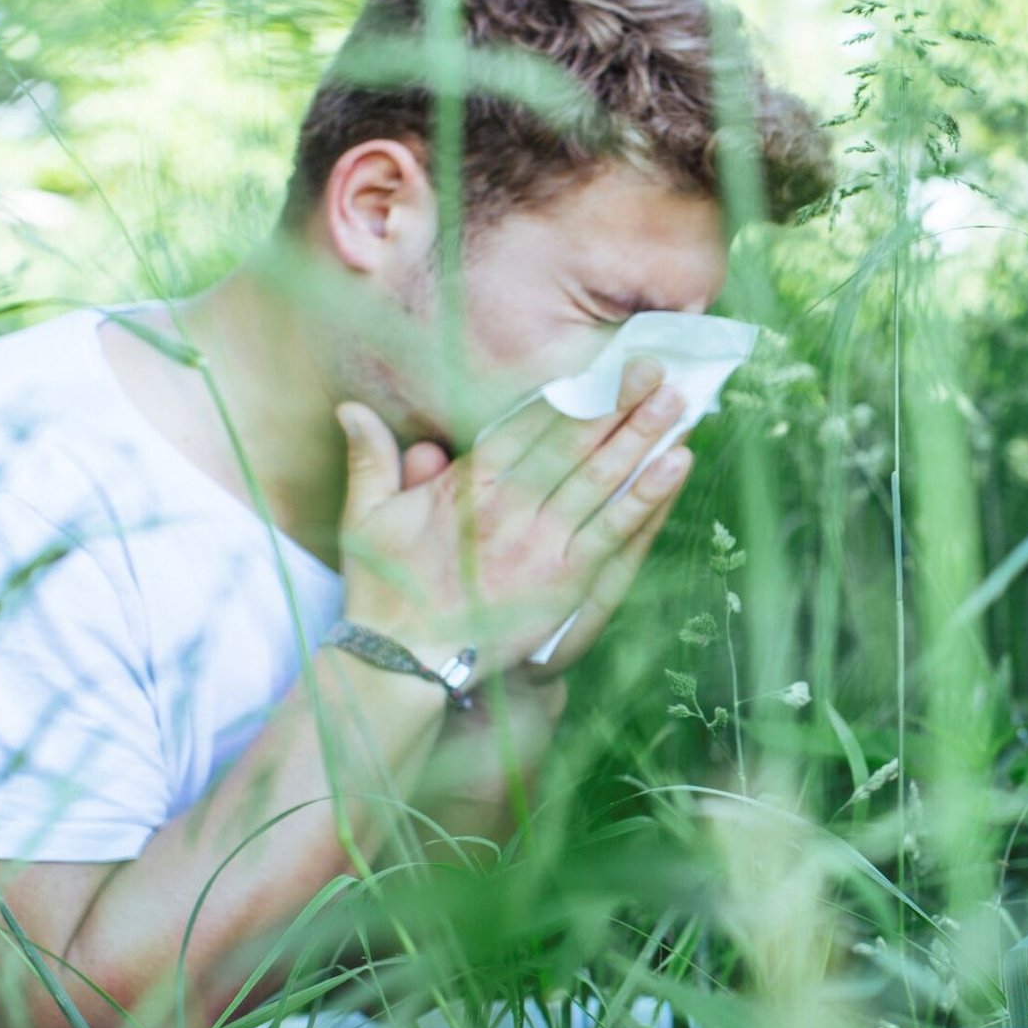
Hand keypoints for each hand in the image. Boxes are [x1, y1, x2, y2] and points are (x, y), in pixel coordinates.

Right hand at [333, 358, 694, 680]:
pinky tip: (677, 465)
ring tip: (677, 404)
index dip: (573, 392)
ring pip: (602, 478)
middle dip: (618, 402)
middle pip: (575, 442)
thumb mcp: (366, 517)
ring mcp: (543, 543)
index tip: (607, 365)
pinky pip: (616, 529)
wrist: (401, 662)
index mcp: (469, 484)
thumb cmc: (383, 590)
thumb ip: (371, 458)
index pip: (530, 425)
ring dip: (642, 438)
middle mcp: (511, 506)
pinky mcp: (566, 580)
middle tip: (657, 368)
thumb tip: (350, 407)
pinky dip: (648, 495)